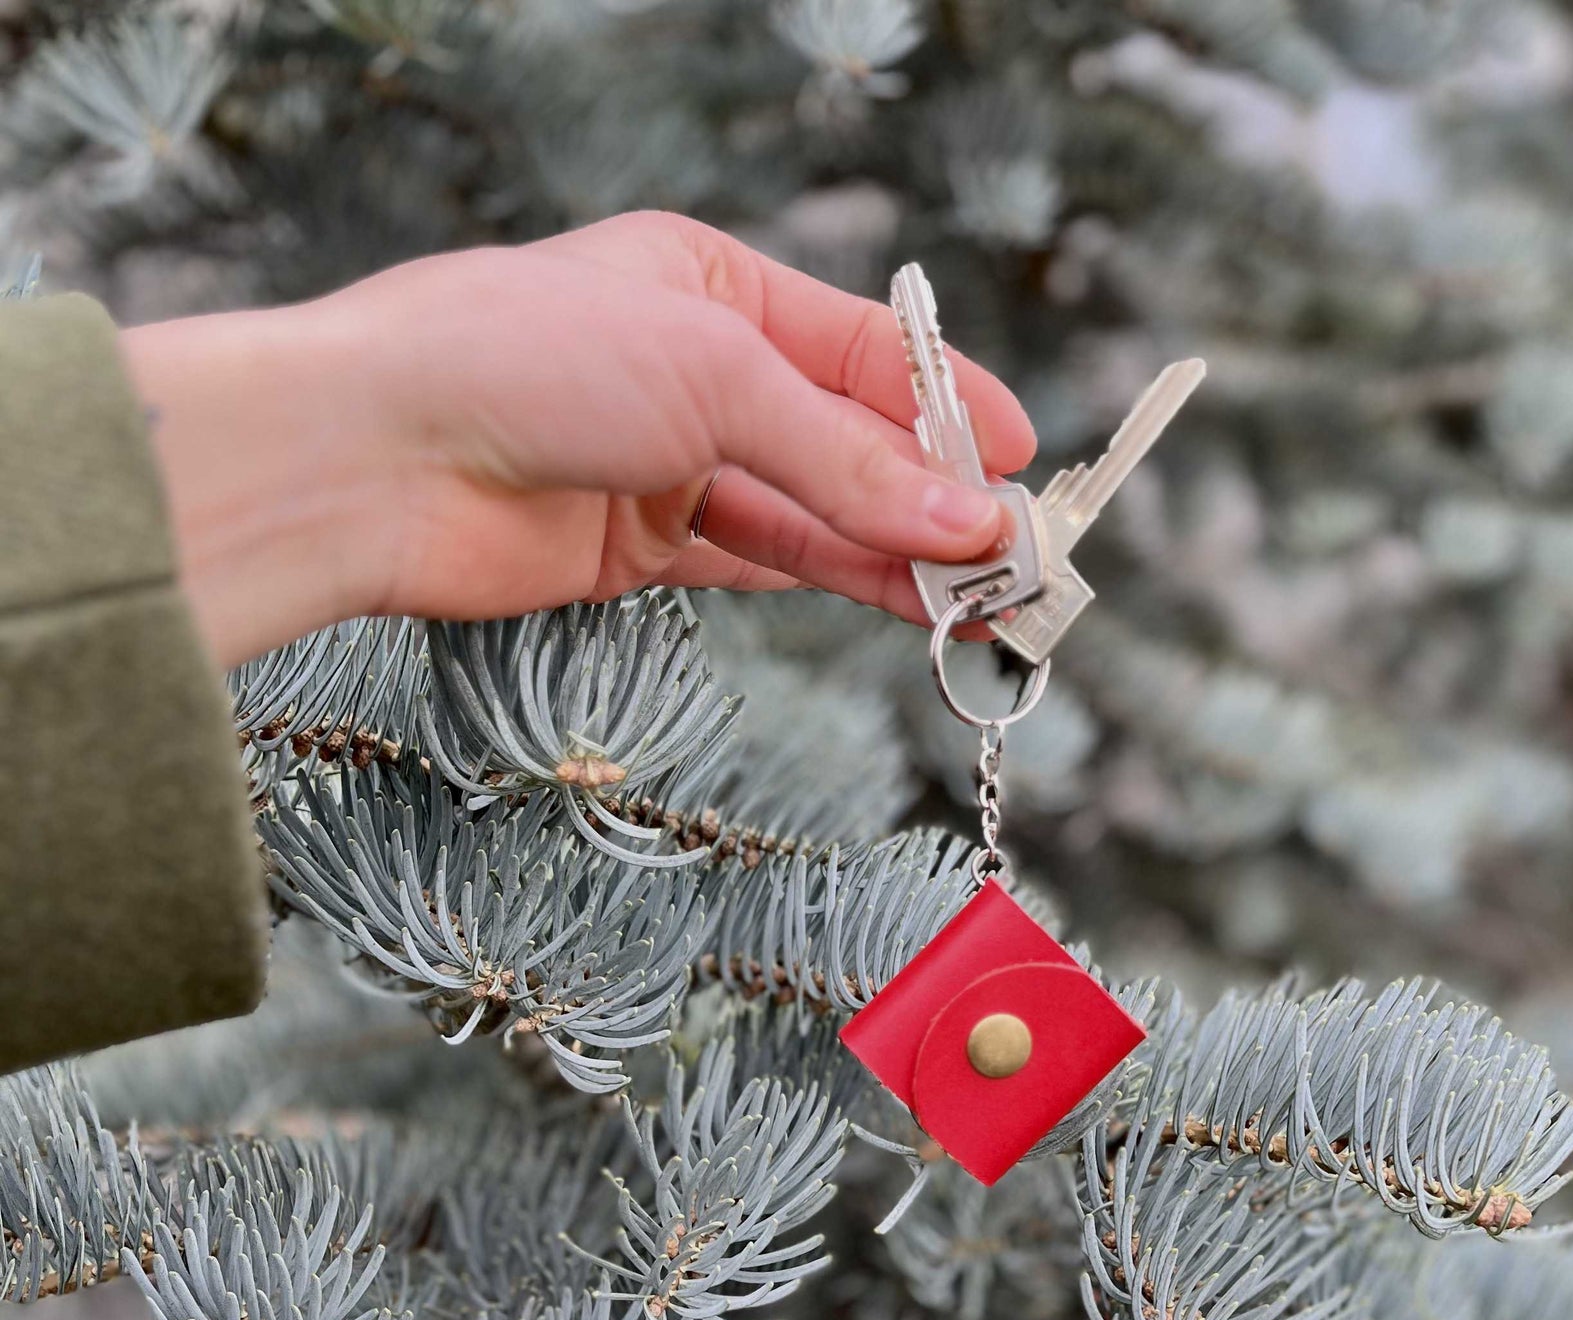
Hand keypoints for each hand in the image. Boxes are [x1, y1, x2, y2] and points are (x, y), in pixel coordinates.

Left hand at [120, 214, 1035, 667]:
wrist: (373, 458)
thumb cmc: (524, 360)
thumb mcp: (717, 381)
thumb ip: (846, 461)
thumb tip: (965, 522)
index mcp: (711, 285)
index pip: (862, 347)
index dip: (947, 404)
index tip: (1018, 463)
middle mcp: (696, 372)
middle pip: (845, 438)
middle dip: (931, 496)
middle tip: (1017, 555)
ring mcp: (670, 463)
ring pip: (814, 513)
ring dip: (897, 554)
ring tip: (980, 599)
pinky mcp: (643, 548)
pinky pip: (765, 564)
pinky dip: (835, 583)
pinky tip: (903, 603)